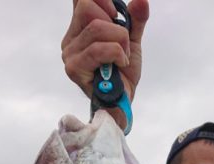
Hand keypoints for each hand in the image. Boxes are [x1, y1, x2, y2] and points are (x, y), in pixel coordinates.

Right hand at [62, 0, 149, 125]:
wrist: (121, 103)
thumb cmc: (122, 74)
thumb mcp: (131, 41)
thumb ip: (134, 20)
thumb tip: (142, 0)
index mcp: (79, 28)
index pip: (80, 0)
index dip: (101, 0)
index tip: (114, 14)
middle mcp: (70, 39)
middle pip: (87, 7)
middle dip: (114, 23)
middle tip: (123, 43)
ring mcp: (70, 54)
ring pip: (96, 28)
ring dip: (119, 41)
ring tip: (123, 57)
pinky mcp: (74, 68)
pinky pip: (98, 49)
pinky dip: (117, 53)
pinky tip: (120, 64)